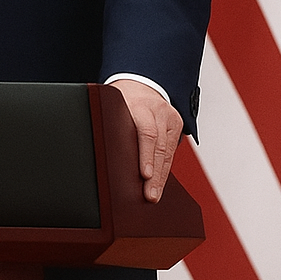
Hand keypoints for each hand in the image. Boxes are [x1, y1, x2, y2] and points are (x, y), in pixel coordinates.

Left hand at [109, 78, 183, 202]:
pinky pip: (173, 150)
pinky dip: (166, 168)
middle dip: (155, 174)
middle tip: (150, 195)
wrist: (141, 84)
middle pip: (159, 146)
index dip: (146, 156)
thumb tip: (102, 160)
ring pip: (168, 151)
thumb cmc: (121, 101)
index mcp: (139, 105)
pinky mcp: (177, 123)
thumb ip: (112, 128)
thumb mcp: (113, 108)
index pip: (147, 133)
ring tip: (154, 195)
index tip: (144, 175)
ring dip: (161, 176)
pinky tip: (160, 182)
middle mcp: (158, 110)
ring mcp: (170, 116)